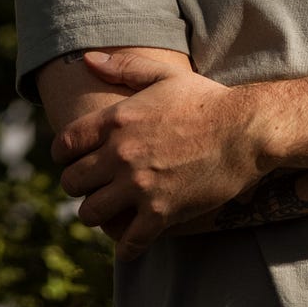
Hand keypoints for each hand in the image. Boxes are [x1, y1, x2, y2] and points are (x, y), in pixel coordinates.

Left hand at [52, 50, 262, 260]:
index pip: (65, 144)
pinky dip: (126, 247)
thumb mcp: (164, 74)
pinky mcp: (161, 212)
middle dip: (77, 186)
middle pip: (72, 182)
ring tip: (107, 211)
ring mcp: (140, 185)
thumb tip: (88, 59)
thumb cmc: (206, 99)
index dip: (62, 155)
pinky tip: (130, 244)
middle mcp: (121, 153)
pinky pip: (128, 242)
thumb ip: (124, 67)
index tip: (70, 160)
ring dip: (95, 214)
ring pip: (90, 213)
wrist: (244, 130)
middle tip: (90, 186)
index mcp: (118, 120)